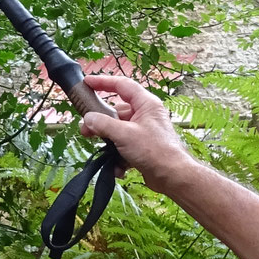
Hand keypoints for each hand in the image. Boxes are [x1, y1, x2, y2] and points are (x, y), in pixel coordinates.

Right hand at [78, 74, 194, 182]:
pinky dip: (118, 156)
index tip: (87, 82)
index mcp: (146, 104)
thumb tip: (88, 118)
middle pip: (116, 111)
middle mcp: (146, 115)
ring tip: (104, 153)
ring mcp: (144, 131)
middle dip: (100, 123)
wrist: (172, 177)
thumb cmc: (155, 151)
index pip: (122, 85)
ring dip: (109, 143)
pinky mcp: (142, 147)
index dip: (103, 82)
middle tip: (86, 130)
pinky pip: (124, 146)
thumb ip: (103, 124)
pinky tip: (118, 167)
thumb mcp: (124, 134)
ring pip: (118, 131)